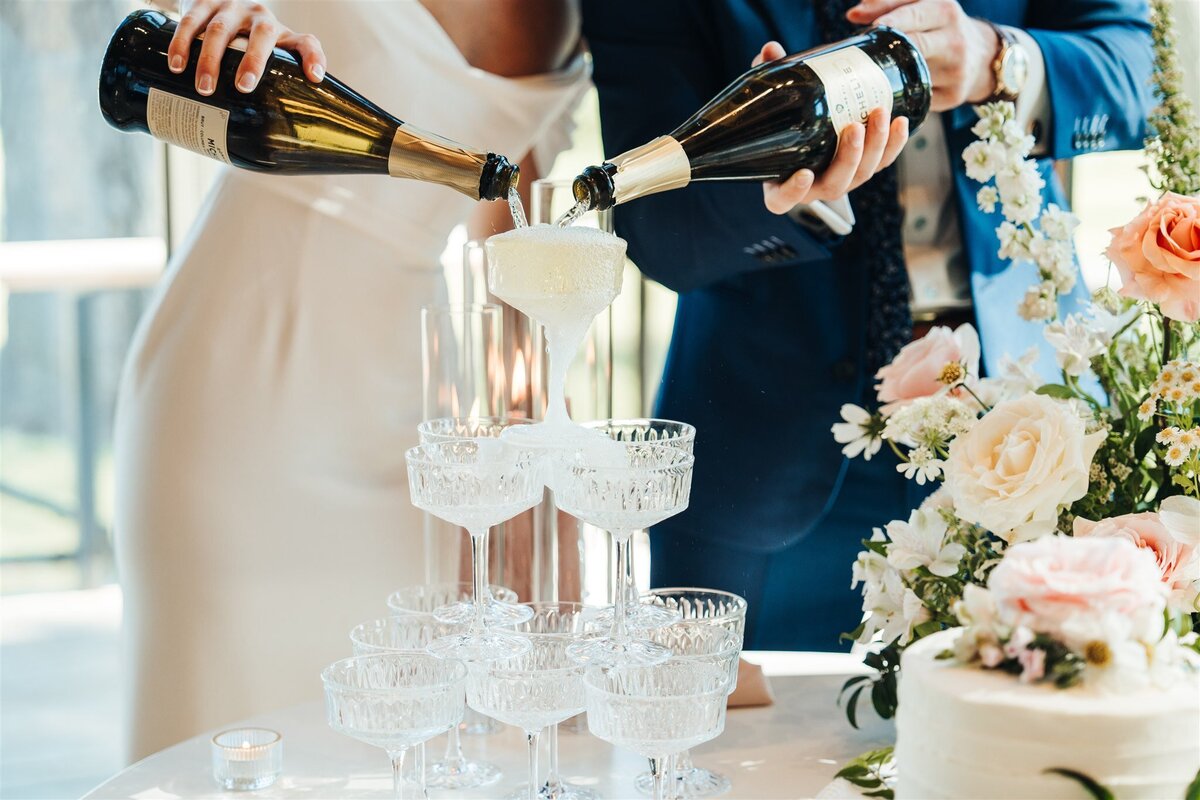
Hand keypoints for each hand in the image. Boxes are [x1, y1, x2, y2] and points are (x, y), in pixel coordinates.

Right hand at [168, 0, 326, 95]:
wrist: (220, 4)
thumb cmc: (249, 41)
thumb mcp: (268, 57)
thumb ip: (275, 84)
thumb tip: (276, 139)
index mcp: (282, 34)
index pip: (306, 42)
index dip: (313, 57)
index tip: (315, 77)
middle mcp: (260, 17)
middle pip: (262, 34)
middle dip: (253, 60)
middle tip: (243, 86)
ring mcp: (231, 8)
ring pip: (221, 29)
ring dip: (211, 59)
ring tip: (205, 88)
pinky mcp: (204, 2)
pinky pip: (191, 21)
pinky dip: (182, 43)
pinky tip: (177, 64)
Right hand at [754, 41, 908, 214]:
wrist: (807, 123)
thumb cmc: (782, 121)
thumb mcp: (773, 100)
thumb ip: (768, 79)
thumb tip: (770, 50)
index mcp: (781, 184)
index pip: (782, 200)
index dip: (793, 191)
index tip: (804, 174)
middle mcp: (812, 188)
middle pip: (834, 186)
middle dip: (849, 157)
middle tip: (854, 127)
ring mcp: (841, 180)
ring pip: (861, 175)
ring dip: (875, 146)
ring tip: (880, 114)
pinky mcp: (863, 168)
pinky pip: (881, 163)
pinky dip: (893, 145)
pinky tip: (901, 122)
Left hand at [847, 0, 997, 110]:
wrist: (981, 55)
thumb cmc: (940, 27)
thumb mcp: (922, 7)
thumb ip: (888, 4)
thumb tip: (853, 15)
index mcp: (945, 11)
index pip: (916, 15)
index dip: (893, 22)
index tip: (874, 28)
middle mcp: (955, 41)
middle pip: (916, 46)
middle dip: (891, 50)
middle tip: (867, 55)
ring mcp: (956, 71)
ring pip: (915, 76)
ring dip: (891, 77)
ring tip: (874, 75)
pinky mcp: (954, 95)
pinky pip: (919, 97)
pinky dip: (902, 96)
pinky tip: (890, 93)